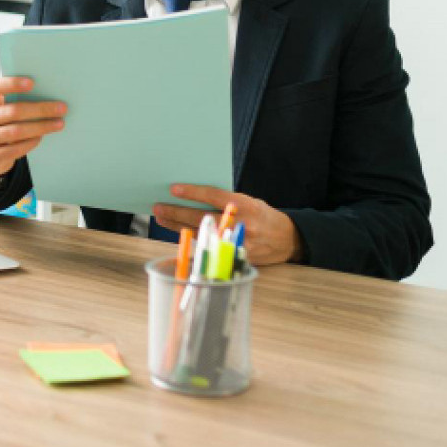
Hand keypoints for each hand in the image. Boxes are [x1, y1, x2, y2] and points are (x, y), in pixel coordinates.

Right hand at [0, 77, 65, 183]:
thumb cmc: (1, 123)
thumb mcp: (1, 108)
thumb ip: (14, 99)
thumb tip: (47, 91)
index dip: (11, 84)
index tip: (32, 83)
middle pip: (12, 111)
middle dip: (40, 109)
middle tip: (61, 108)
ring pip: (15, 131)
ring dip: (40, 127)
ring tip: (59, 124)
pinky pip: (14, 149)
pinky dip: (30, 142)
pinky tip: (41, 137)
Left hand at [152, 185, 301, 266]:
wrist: (287, 239)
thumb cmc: (263, 216)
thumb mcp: (250, 202)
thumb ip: (226, 201)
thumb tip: (193, 195)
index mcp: (246, 205)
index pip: (215, 196)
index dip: (193, 193)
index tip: (174, 189)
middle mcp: (242, 223)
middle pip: (202, 217)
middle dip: (177, 212)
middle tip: (158, 207)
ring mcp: (237, 242)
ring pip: (201, 234)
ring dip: (177, 227)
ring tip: (162, 218)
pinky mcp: (234, 257)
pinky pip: (208, 250)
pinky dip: (190, 243)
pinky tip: (175, 235)